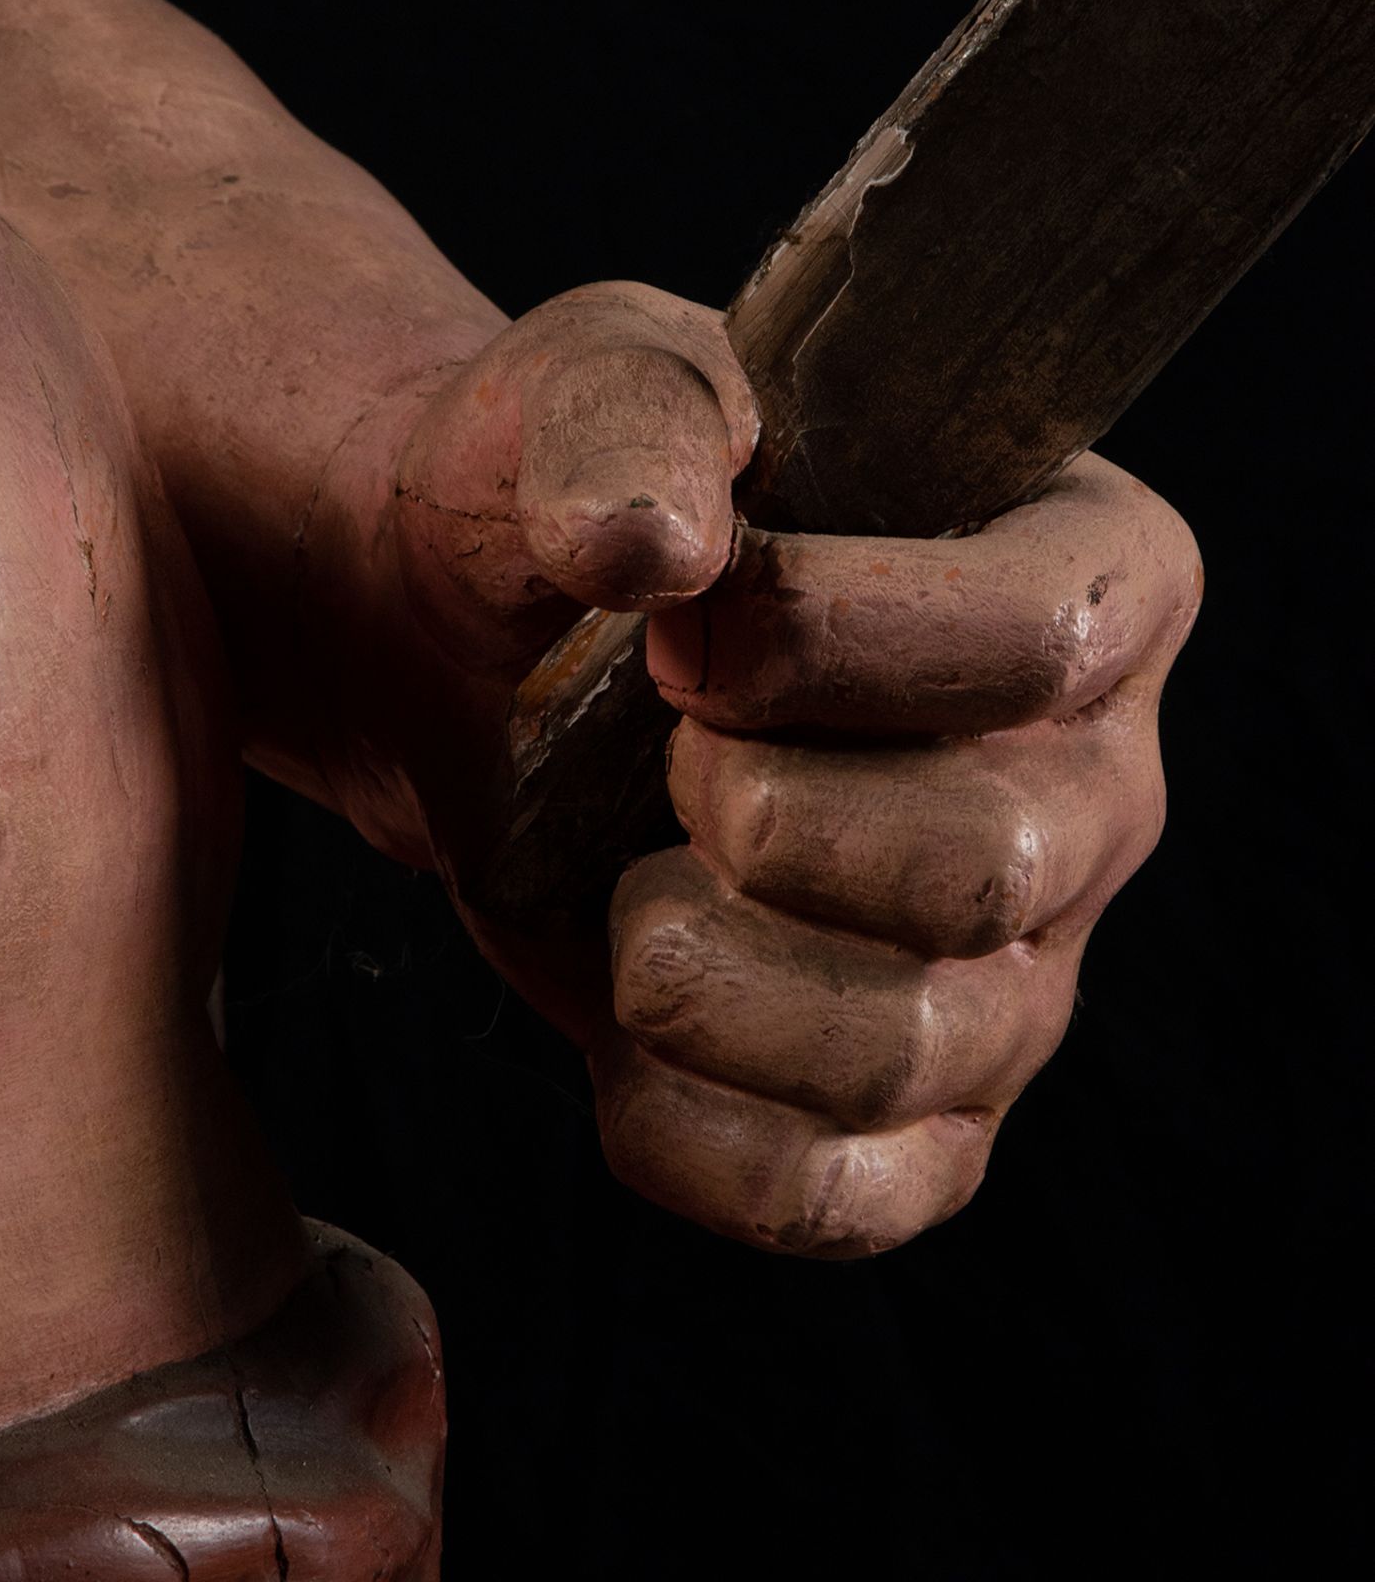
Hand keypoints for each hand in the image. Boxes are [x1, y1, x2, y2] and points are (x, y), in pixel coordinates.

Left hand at [374, 283, 1199, 1253]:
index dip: (835, 646)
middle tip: (664, 752)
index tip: (685, 630)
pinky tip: (622, 1044)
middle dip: (763, 817)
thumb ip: (625, 421)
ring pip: (918, 1045)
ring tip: (631, 883)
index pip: (1045, 638)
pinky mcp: (919, 1115)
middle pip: (987, 865)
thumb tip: (658, 546)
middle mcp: (1092, 787)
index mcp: (1087, 574)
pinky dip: (698, 1136)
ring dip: (707, 974)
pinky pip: (848, 1195)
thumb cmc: (587, 502)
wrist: (492, 658)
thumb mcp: (586, 389)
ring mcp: (1018, 969)